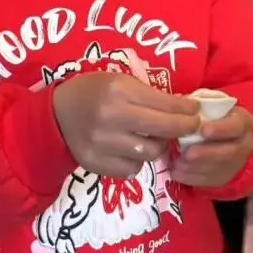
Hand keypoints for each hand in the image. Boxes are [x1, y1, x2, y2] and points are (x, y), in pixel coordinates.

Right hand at [51, 73, 199, 177]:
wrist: (57, 113)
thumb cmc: (94, 92)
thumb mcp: (121, 82)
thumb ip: (150, 96)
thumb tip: (185, 110)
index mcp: (119, 92)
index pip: (165, 105)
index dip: (187, 111)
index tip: (196, 112)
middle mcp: (111, 117)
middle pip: (162, 132)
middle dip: (183, 130)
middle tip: (190, 128)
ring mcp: (101, 143)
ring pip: (149, 154)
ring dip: (158, 147)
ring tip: (154, 138)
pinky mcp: (95, 163)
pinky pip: (131, 169)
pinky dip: (137, 161)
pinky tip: (133, 150)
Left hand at [172, 107, 252, 187]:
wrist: (223, 138)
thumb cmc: (212, 118)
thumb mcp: (210, 107)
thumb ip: (198, 107)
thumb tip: (179, 103)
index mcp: (243, 121)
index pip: (236, 126)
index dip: (221, 129)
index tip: (204, 130)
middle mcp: (244, 144)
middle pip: (229, 152)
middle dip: (206, 154)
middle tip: (187, 154)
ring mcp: (236, 163)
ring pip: (218, 169)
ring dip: (195, 168)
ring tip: (176, 163)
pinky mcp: (224, 178)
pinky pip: (209, 181)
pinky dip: (191, 178)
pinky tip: (176, 172)